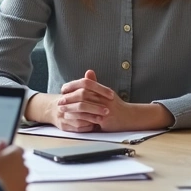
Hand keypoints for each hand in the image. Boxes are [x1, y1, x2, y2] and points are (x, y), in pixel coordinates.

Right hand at [0, 139, 27, 190]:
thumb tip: (3, 142)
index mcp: (17, 154)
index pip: (17, 149)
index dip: (9, 153)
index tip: (3, 157)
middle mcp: (24, 166)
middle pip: (20, 164)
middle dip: (13, 166)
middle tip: (0, 171)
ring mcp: (25, 180)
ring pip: (21, 177)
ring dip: (14, 178)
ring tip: (2, 183)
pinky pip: (20, 189)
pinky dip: (15, 189)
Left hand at [56, 70, 171, 131]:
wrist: (129, 117)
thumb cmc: (116, 105)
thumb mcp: (106, 92)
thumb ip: (96, 83)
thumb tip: (88, 72)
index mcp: (103, 90)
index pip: (86, 83)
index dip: (73, 85)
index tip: (63, 89)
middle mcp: (104, 97)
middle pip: (83, 94)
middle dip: (69, 97)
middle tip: (60, 100)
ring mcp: (104, 108)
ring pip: (84, 106)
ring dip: (71, 108)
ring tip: (62, 109)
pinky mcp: (104, 119)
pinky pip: (88, 118)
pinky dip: (78, 118)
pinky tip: (71, 118)